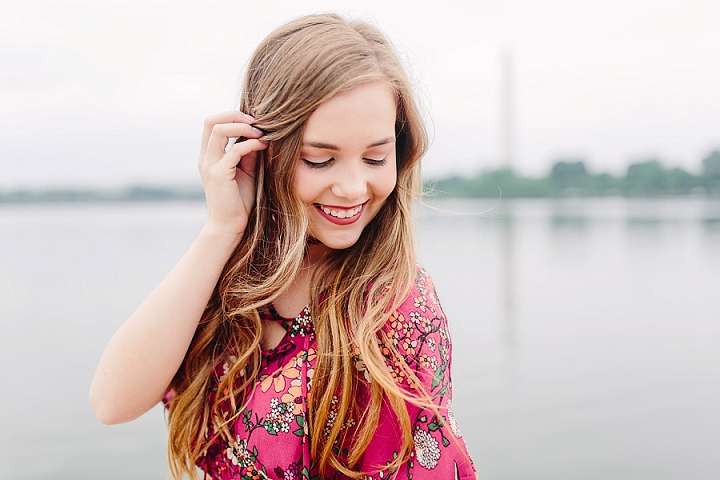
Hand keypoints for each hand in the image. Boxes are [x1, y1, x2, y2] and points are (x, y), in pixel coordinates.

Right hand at [198, 111, 268, 239]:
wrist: (229, 226)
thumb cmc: (239, 201)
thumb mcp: (246, 171)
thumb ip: (249, 153)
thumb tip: (261, 134)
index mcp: (208, 155)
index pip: (212, 123)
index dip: (232, 116)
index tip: (253, 121)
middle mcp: (205, 158)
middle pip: (211, 121)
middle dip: (235, 115)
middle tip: (256, 121)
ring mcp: (209, 165)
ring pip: (219, 130)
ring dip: (243, 127)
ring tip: (261, 133)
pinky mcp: (218, 175)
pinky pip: (234, 150)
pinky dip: (250, 144)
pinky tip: (263, 146)